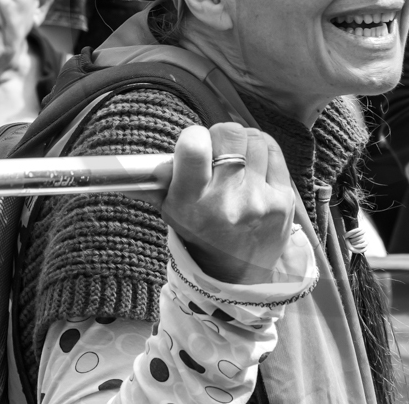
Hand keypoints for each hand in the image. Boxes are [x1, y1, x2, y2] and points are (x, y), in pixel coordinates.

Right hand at [156, 122, 294, 284]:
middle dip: (221, 136)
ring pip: (254, 138)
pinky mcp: (283, 200)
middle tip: (218, 151)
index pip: (193, 147)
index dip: (194, 137)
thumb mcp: (171, 211)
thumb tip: (125, 161)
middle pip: (229, 134)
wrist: (236, 275)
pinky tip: (255, 165)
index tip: (194, 144)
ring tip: (238, 161)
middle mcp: (227, 202)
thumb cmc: (200, 235)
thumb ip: (156, 181)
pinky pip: (273, 150)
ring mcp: (259, 201)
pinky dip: (263, 150)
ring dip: (244, 143)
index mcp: (192, 203)